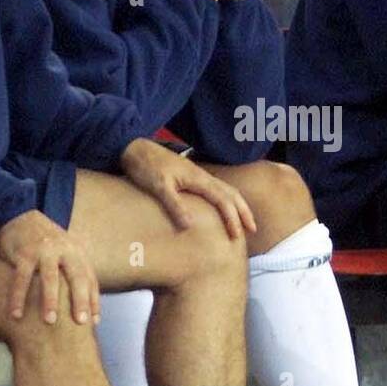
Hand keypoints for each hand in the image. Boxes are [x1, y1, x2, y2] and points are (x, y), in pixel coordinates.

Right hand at [0, 210, 99, 326]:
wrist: (20, 216)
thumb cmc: (46, 242)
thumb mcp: (65, 252)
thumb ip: (74, 272)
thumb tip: (86, 303)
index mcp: (77, 252)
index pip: (90, 279)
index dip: (93, 300)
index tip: (95, 322)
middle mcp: (65, 249)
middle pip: (77, 276)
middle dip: (80, 300)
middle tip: (81, 322)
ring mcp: (45, 250)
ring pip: (50, 277)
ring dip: (50, 300)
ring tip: (50, 321)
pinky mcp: (25, 252)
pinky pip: (22, 278)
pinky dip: (18, 297)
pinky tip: (16, 314)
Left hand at [120, 138, 255, 238]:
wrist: (134, 148)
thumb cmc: (145, 167)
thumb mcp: (158, 187)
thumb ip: (175, 205)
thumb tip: (189, 226)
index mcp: (198, 179)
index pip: (223, 200)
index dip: (232, 218)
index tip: (236, 236)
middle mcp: (202, 176)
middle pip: (231, 193)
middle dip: (243, 211)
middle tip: (252, 229)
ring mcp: (197, 175)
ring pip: (226, 189)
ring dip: (237, 204)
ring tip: (243, 220)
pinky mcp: (191, 176)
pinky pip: (216, 188)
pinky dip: (226, 198)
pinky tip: (221, 206)